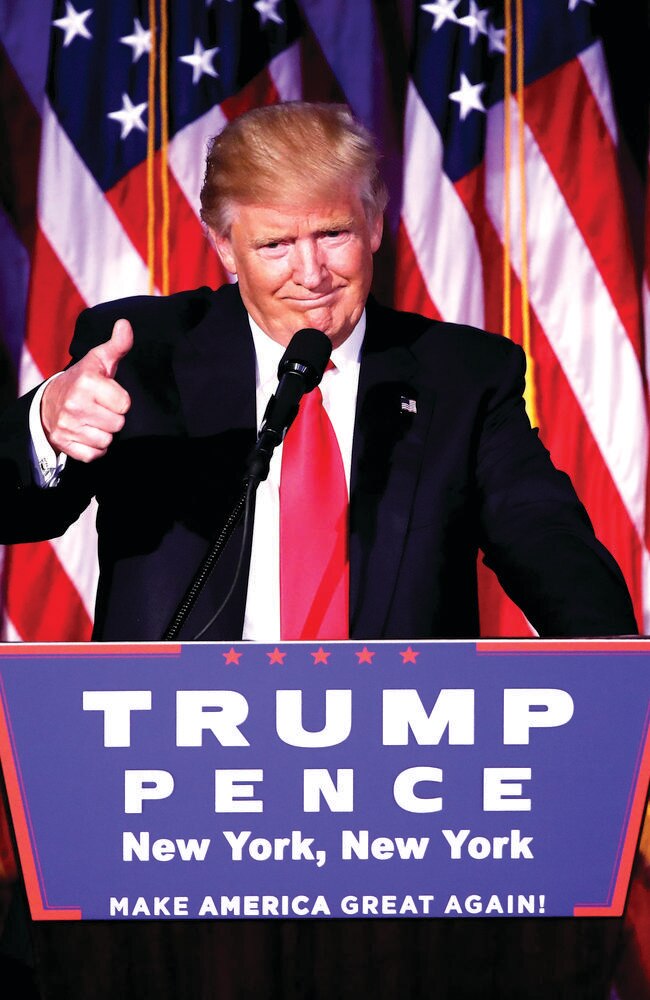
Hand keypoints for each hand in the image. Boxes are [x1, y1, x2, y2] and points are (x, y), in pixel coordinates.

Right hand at [41, 318, 132, 462]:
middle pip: (118, 424)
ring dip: (104, 432)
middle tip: (100, 407)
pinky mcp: (64, 443)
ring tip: (94, 419)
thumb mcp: (100, 360)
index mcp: (87, 383)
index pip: (124, 404)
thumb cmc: (84, 379)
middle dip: (113, 417)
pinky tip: (88, 432)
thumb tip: (126, 324)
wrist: (50, 400)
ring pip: (107, 440)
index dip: (120, 400)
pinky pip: (94, 454)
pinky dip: (94, 447)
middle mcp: (75, 405)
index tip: (108, 394)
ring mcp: (68, 426)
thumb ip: (118, 345)